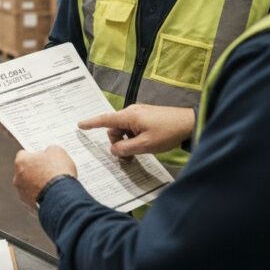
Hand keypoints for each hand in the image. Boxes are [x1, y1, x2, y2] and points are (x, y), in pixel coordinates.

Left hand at [13, 146, 76, 205]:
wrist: (62, 196)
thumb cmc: (58, 173)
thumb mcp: (57, 151)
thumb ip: (49, 150)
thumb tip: (50, 153)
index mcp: (21, 162)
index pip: (24, 154)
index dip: (35, 155)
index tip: (43, 156)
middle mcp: (18, 178)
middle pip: (25, 171)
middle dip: (36, 170)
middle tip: (50, 170)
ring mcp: (23, 194)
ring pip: (29, 186)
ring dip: (38, 184)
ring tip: (54, 183)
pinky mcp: (30, 206)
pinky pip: (35, 198)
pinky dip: (42, 196)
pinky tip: (53, 194)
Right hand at [78, 104, 194, 158]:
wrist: (189, 123)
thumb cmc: (168, 132)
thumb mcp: (145, 145)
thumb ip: (126, 149)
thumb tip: (113, 150)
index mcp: (129, 116)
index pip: (105, 119)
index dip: (91, 123)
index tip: (80, 125)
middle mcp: (132, 112)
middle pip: (115, 129)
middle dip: (118, 143)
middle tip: (129, 157)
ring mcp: (139, 114)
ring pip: (124, 131)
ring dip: (127, 143)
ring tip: (139, 152)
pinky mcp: (146, 118)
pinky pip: (133, 129)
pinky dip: (134, 138)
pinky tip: (144, 146)